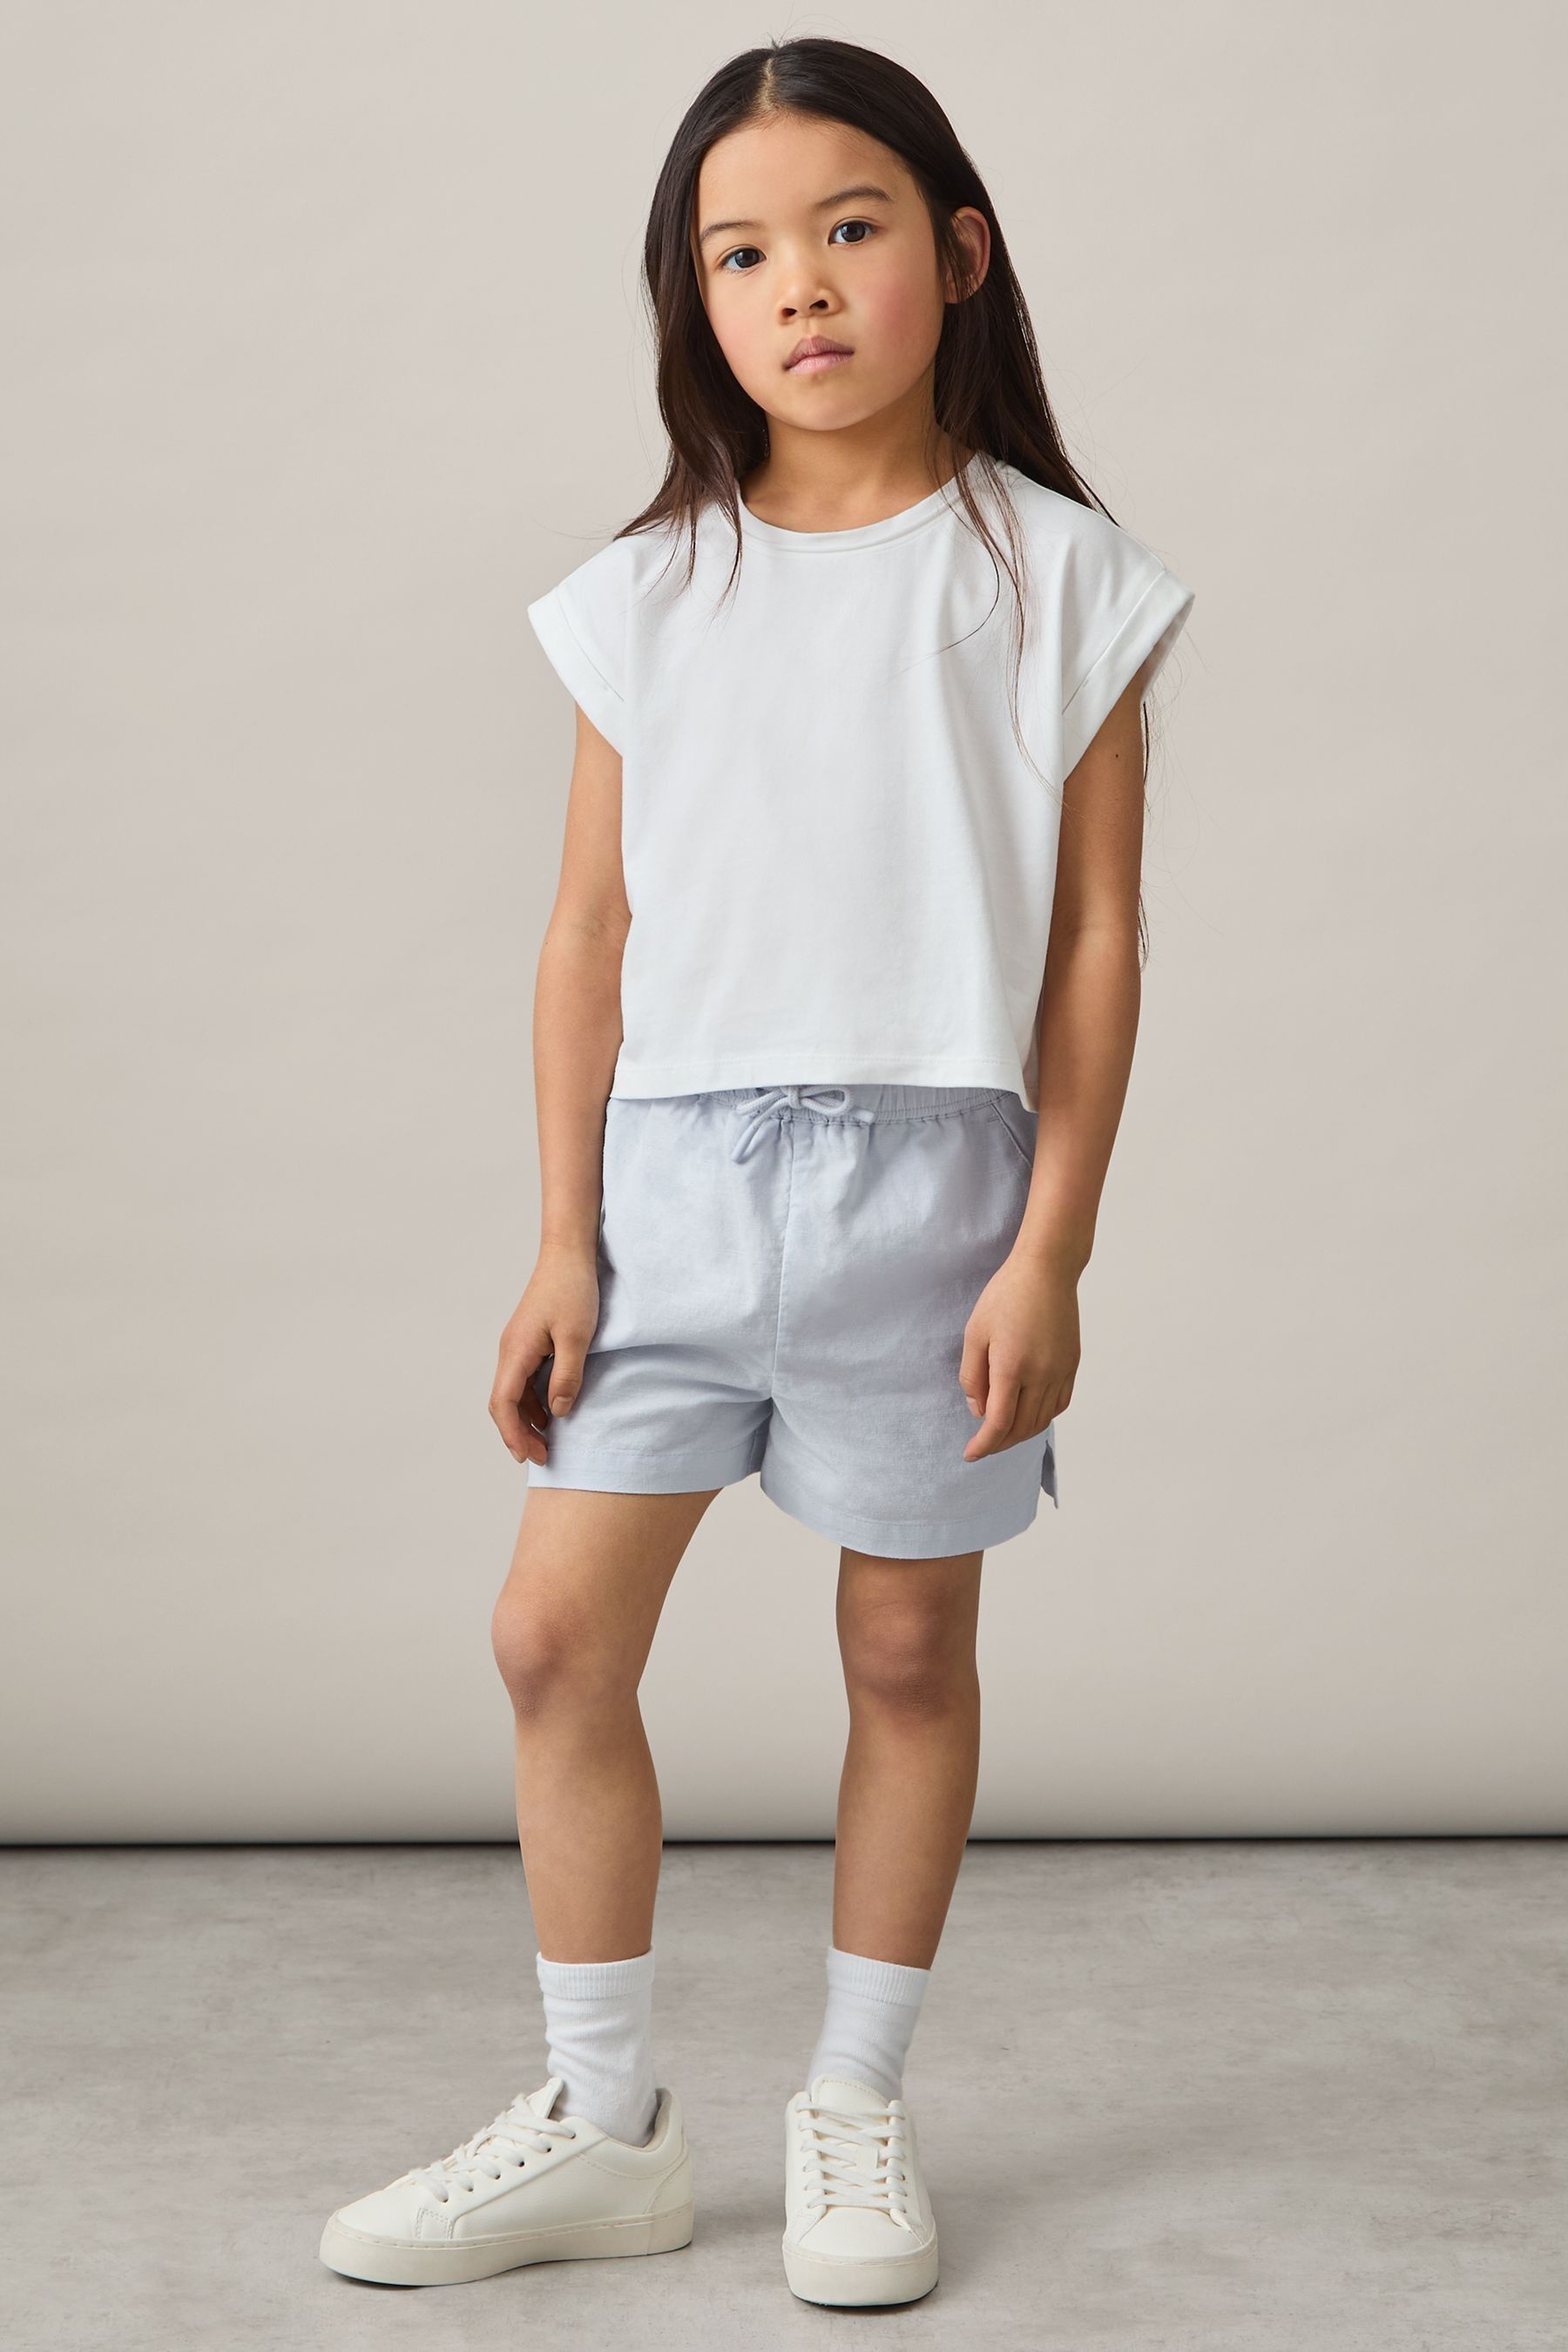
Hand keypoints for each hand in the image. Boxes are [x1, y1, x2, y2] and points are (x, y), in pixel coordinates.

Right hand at [489, 1240, 600, 1464]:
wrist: (568, 1253)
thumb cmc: (573, 1290)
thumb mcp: (576, 1338)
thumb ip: (566, 1378)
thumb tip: (557, 1413)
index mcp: (516, 1352)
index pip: (504, 1403)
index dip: (514, 1434)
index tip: (530, 1456)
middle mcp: (510, 1351)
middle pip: (503, 1402)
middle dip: (518, 1433)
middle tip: (542, 1457)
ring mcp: (518, 1345)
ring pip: (514, 1392)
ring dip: (527, 1418)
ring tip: (549, 1440)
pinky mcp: (529, 1340)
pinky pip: (525, 1378)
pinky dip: (535, 1400)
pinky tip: (553, 1410)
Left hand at [958, 1249, 1078, 1460]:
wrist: (1047, 1270)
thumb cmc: (1005, 1296)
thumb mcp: (975, 1333)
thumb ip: (972, 1376)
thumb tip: (978, 1411)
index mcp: (1012, 1367)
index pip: (999, 1423)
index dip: (984, 1445)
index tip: (970, 1454)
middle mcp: (1041, 1374)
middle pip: (1022, 1428)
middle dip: (1000, 1443)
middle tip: (982, 1445)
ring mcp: (1061, 1371)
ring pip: (1042, 1420)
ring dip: (1021, 1433)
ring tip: (1002, 1432)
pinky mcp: (1072, 1364)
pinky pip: (1059, 1404)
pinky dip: (1042, 1417)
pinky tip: (1028, 1413)